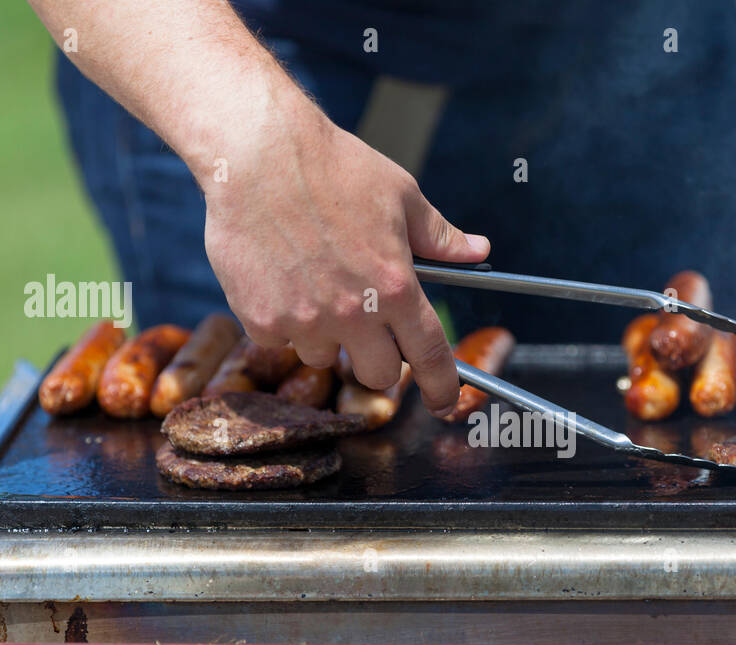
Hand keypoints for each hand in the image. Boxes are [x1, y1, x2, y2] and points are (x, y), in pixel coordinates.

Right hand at [202, 90, 488, 415]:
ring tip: (314, 285)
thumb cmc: (333, 167)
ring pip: (324, 358)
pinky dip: (282, 320)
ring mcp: (304, 320)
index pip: (429, 355)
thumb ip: (440, 236)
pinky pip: (279, 340)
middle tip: (367, 329)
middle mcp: (353, 312)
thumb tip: (479, 251)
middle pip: (377, 375)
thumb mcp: (400, 195)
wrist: (256, 152)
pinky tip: (280, 278)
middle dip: (378, 360)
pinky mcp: (260, 319)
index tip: (444, 402)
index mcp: (395, 286)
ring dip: (326, 336)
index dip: (442, 386)